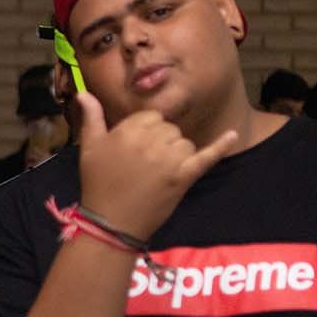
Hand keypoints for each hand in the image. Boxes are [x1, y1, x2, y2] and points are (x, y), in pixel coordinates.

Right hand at [74, 91, 238, 239]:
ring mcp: (170, 159)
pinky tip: (233, 135)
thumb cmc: (97, 185)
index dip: (146, 133)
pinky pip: (206, 156)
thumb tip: (83, 93)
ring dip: (176, 156)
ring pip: (184, 143)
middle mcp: (151, 140)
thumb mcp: (89, 149)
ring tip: (157, 176)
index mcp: (128, 130)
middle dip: (160, 144)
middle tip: (144, 168)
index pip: (151, 117)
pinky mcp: (184, 177)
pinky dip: (221, 146)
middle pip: (169, 129)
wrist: (111, 224)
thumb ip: (91, 118)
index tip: (135, 152)